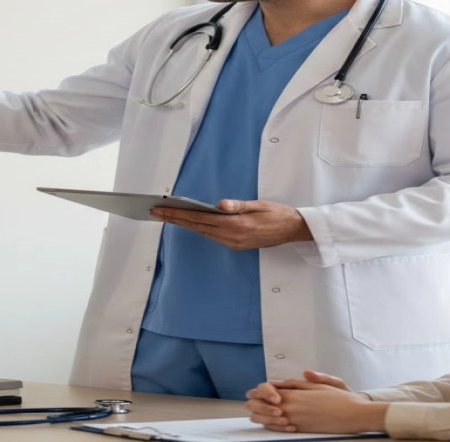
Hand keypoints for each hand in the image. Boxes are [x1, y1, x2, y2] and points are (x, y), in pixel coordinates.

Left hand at [149, 200, 312, 249]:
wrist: (294, 230)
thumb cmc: (278, 214)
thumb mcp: (259, 205)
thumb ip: (238, 205)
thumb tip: (219, 205)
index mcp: (236, 225)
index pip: (199, 218)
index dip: (178, 213)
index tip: (161, 209)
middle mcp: (232, 237)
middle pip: (196, 226)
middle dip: (174, 219)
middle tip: (154, 212)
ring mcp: (233, 243)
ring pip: (203, 232)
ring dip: (184, 223)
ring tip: (167, 215)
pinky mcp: (236, 244)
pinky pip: (212, 235)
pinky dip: (198, 227)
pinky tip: (190, 222)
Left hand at [245, 374, 386, 433]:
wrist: (354, 414)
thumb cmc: (339, 398)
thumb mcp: (318, 384)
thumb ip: (297, 383)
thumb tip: (280, 382)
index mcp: (294, 393)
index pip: (266, 390)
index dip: (258, 391)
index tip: (256, 391)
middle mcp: (292, 407)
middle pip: (262, 406)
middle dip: (255, 404)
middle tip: (253, 403)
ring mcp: (295, 420)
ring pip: (268, 420)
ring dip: (262, 416)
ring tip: (260, 414)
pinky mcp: (301, 430)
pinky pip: (279, 429)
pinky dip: (273, 426)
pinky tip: (274, 423)